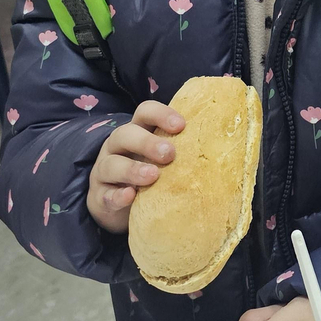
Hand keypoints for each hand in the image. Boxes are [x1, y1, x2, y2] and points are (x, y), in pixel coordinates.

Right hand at [86, 100, 182, 232]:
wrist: (121, 207)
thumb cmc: (150, 175)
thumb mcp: (163, 160)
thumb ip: (181, 150)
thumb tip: (220, 146)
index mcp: (137, 132)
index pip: (144, 112)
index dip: (161, 114)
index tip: (181, 125)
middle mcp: (117, 147)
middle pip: (125, 134)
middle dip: (147, 142)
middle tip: (169, 153)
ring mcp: (104, 171)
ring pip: (111, 164)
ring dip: (132, 169)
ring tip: (153, 176)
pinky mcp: (99, 197)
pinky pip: (105, 195)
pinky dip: (117, 196)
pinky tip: (130, 196)